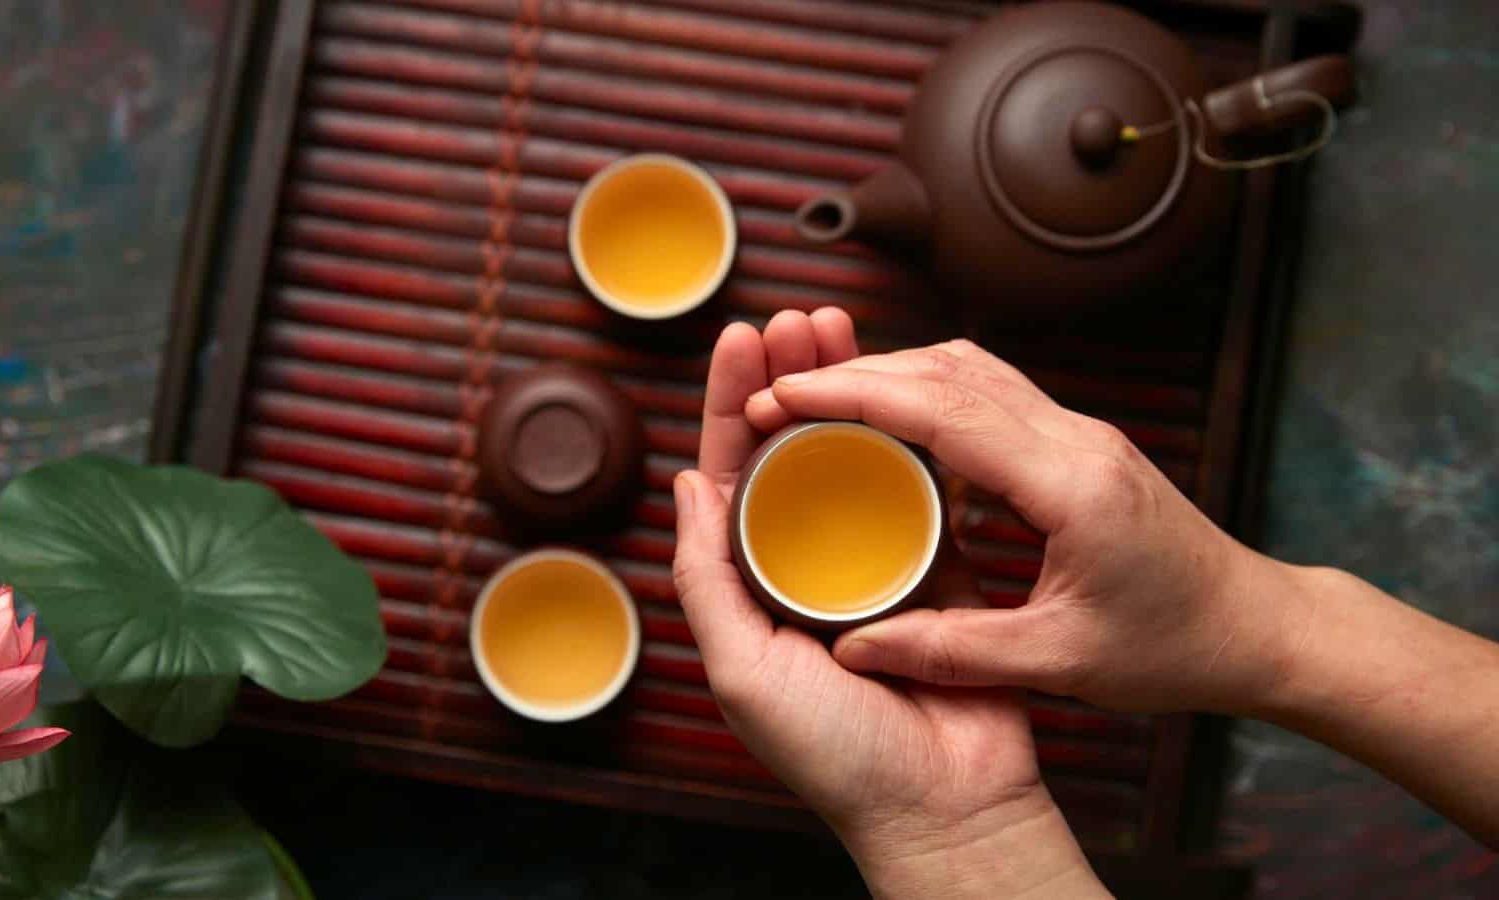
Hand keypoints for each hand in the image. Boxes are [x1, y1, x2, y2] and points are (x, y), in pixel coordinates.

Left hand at [675, 312, 1104, 899]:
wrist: (944, 804)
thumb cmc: (834, 753)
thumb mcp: (742, 667)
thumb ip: (707, 578)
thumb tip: (685, 484)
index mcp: (752, 582)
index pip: (734, 473)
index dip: (734, 401)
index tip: (743, 335)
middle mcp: (806, 563)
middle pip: (793, 448)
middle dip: (792, 377)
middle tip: (803, 315)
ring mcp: (871, 561)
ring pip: (853, 454)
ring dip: (848, 391)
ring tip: (846, 329)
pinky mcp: (937, 567)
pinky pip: (919, 489)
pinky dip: (909, 437)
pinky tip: (905, 388)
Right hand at [747, 337, 1302, 716]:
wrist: (1256, 627)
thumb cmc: (1173, 649)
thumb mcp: (1058, 663)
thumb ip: (952, 652)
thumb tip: (856, 648)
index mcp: (1068, 483)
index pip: (940, 408)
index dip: (851, 394)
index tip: (781, 397)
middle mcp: (1074, 438)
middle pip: (946, 369)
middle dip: (854, 372)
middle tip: (778, 392)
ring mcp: (1080, 433)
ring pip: (969, 369)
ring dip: (891, 373)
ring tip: (820, 400)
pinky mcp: (1079, 444)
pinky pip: (991, 394)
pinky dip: (928, 393)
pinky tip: (891, 427)